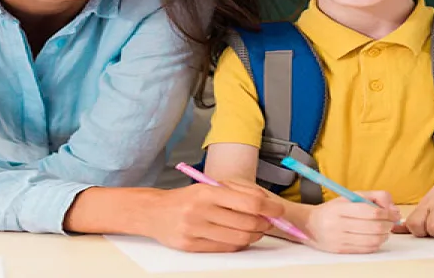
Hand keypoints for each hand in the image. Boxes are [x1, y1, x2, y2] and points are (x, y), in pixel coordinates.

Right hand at [145, 183, 282, 251]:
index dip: (269, 208)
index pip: (249, 202)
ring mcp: (195, 230)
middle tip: (269, 222)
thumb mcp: (211, 186)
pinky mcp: (191, 246)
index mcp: (208, 191)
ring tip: (256, 230)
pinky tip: (240, 237)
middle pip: (246, 223)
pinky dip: (239, 244)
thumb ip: (239, 191)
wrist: (154, 212)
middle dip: (264, 224)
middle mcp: (201, 210)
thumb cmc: (188, 198)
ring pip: (239, 239)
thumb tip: (266, 204)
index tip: (278, 210)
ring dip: (254, 236)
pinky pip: (225, 248)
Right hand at [303, 191, 399, 253]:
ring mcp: (339, 239)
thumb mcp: (351, 196)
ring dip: (385, 235)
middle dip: (389, 224)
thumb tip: (394, 209)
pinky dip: (377, 243)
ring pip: (373, 240)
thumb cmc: (334, 209)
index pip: (371, 211)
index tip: (393, 213)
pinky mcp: (341, 250)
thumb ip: (375, 197)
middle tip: (391, 222)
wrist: (310, 225)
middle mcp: (338, 224)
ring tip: (384, 230)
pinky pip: (366, 249)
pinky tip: (376, 238)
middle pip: (374, 227)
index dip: (387, 213)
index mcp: (341, 207)